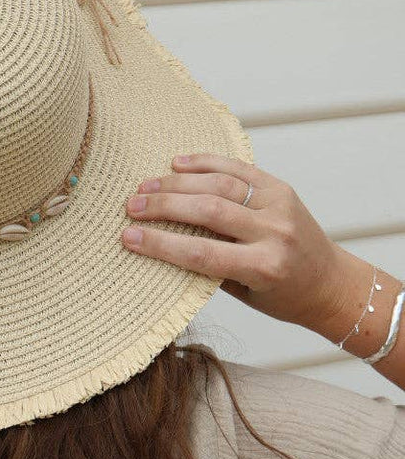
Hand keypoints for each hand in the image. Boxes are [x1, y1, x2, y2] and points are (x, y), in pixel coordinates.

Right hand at [121, 153, 342, 331]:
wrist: (331, 283)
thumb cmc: (284, 296)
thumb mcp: (245, 293)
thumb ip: (209, 268)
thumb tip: (161, 244)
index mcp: (264, 266)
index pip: (202, 252)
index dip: (161, 244)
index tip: (128, 237)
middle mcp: (274, 232)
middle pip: (207, 210)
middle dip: (163, 206)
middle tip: (131, 206)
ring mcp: (279, 205)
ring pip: (219, 184)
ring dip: (177, 183)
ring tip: (145, 186)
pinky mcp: (280, 187)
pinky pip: (238, 168)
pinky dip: (206, 162)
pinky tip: (178, 163)